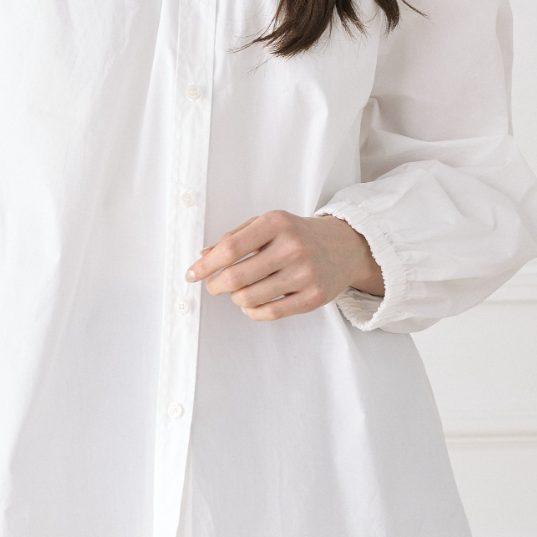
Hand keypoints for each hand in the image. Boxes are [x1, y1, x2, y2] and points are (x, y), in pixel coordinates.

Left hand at [185, 210, 382, 319]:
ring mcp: (305, 273)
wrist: (344, 246)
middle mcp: (292, 247)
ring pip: (250, 298)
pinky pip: (270, 313)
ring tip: (240, 291)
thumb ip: (235, 237)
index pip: (231, 248)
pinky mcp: (314, 297)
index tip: (192, 274)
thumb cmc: (297, 234)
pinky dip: (253, 312)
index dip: (206, 265)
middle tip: (214, 286)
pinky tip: (253, 304)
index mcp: (276, 223)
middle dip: (216, 286)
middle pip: (237, 277)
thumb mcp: (267, 224)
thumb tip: (203, 257)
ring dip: (236, 298)